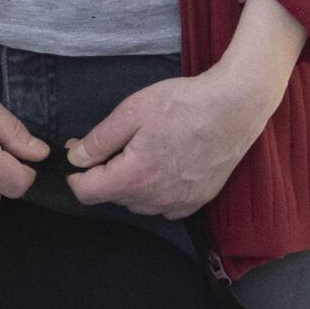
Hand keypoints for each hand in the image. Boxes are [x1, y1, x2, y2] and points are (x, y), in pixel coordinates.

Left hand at [63, 0, 306, 217]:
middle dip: (105, 173)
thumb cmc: (183, 104)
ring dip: (131, 182)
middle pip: (113, 196)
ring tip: (143, 148)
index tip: (79, 155)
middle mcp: (155, 200)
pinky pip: (163, 204)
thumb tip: (75, 158)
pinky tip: (164, 162)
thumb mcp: (133, 111)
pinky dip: (155, 189)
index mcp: (135, 178)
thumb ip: (100, 139)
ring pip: (138, 202)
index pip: (88, 194)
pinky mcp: (196, 202)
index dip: (76, 175)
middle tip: (114, 141)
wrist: (234, 108)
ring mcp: (178, 204)